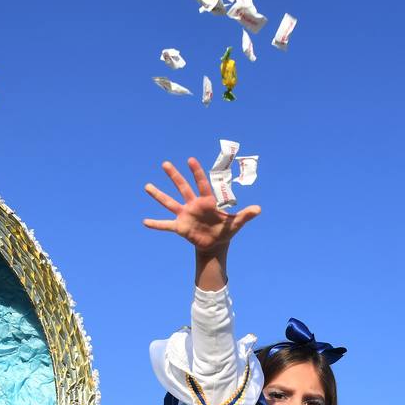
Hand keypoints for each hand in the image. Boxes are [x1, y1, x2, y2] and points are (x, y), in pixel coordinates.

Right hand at [142, 158, 259, 253]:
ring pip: (169, 202)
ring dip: (158, 195)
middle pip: (182, 187)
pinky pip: (166, 225)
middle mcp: (193, 204)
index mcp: (207, 201)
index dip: (196, 172)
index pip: (201, 184)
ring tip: (147, 186)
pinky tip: (145, 222)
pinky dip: (156, 224)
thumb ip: (246, 215)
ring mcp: (185, 214)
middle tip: (165, 164)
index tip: (190, 160)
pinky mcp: (180, 227)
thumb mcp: (236, 223)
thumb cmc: (226, 229)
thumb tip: (259, 209)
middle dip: (174, 176)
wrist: (215, 243)